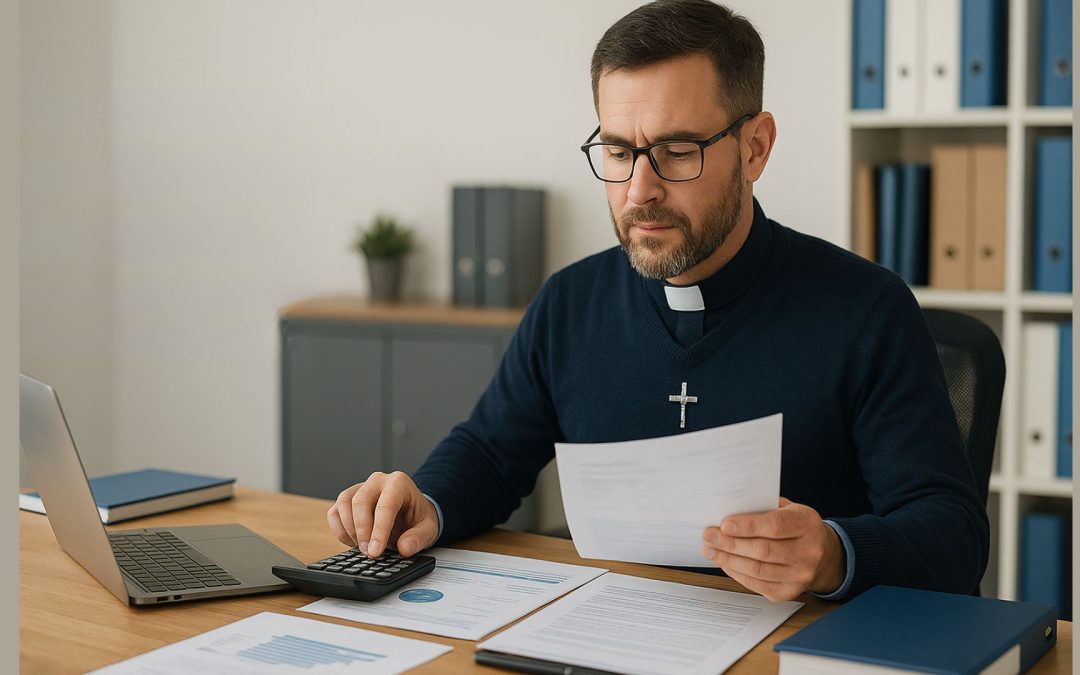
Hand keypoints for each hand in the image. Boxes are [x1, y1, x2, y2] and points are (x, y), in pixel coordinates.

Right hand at [326, 471, 438, 557]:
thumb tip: (404, 548)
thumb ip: (418, 538)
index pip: (385, 505)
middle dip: (362, 531)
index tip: (375, 551)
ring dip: (349, 530)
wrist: (410, 511)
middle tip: (368, 553)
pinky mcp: (347, 499)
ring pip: (344, 503)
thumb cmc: (417, 516)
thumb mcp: (428, 529)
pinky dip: (339, 530)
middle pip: (360, 501)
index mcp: (399, 483)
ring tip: (362, 548)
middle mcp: (377, 481)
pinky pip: (334, 512)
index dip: (379, 530)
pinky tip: (353, 542)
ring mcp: (360, 487)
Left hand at [701, 497, 844, 600]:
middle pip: (763, 551)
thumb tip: (727, 511)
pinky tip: (724, 562)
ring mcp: (800, 576)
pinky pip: (756, 584)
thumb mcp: (787, 509)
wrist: (823, 555)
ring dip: (727, 559)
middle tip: (709, 536)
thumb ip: (762, 508)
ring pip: (756, 570)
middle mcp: (809, 552)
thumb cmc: (796, 526)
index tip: (724, 524)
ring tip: (710, 549)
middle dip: (730, 543)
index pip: (776, 527)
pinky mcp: (788, 592)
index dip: (748, 526)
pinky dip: (735, 573)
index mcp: (808, 524)